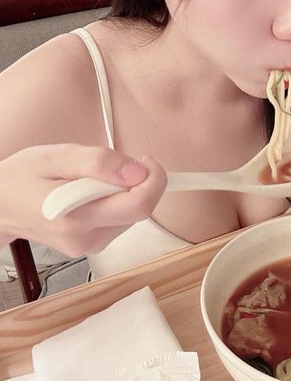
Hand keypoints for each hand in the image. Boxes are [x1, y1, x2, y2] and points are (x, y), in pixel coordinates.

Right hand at [0, 144, 167, 255]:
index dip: (154, 179)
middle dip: (139, 182)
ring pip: (132, 215)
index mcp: (76, 219)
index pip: (139, 206)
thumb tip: (138, 171)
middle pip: (140, 211)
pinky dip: (115, 201)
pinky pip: (120, 219)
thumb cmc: (22, 178)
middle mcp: (86, 239)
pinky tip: (92, 193)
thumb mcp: (57, 157)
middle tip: (115, 165)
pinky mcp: (91, 245)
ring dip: (125, 191)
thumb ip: (99, 162)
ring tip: (92, 179)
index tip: (146, 160)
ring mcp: (89, 246)